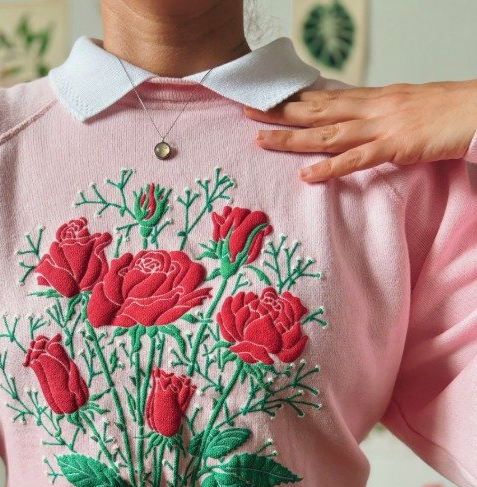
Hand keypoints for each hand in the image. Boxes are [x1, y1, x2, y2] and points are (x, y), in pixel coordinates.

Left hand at [243, 79, 476, 181]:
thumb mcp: (401, 108)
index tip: (266, 99)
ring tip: (261, 140)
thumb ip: (374, 115)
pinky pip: (356, 159)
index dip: (293, 99)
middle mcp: (370, 108)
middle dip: (280, 112)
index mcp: (372, 98)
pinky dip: (329, 168)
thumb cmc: (443, 113)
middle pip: (316, 110)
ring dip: (292, 138)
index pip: (324, 97)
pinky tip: (305, 175)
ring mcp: (380, 126)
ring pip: (326, 133)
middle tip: (247, 111)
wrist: (475, 110)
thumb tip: (351, 122)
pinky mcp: (394, 146)